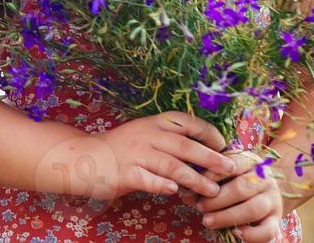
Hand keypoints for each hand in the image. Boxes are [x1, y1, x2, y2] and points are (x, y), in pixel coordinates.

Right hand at [68, 112, 238, 203]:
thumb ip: (169, 140)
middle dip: (210, 158)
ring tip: (212, 190)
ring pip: (171, 165)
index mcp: (153, 123)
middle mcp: (146, 135)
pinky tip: (174, 191)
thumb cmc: (121, 148)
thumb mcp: (145, 134)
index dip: (207, 132)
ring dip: (195, 178)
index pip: (186, 122)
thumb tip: (204, 151)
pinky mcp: (125, 174)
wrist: (84, 157)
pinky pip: (148, 179)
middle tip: (229, 168)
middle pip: (184, 146)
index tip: (223, 144)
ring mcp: (135, 154)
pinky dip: (162, 185)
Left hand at [193, 150, 283, 241]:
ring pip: (253, 209)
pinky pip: (267, 231)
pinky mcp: (276, 220)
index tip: (194, 185)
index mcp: (251, 161)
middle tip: (199, 207)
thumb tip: (186, 192)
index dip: (211, 175)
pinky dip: (251, 235)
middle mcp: (265, 179)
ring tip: (207, 221)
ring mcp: (272, 200)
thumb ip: (208, 178)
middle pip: (242, 188)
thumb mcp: (226, 171)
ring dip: (227, 216)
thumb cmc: (237, 178)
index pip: (232, 164)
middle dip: (217, 200)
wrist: (266, 190)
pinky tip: (235, 233)